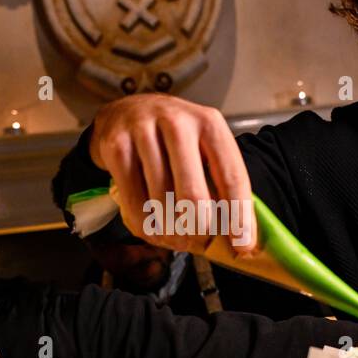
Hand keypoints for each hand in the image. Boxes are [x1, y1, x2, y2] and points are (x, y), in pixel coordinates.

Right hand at [89, 92, 255, 252]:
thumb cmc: (171, 138)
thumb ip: (219, 185)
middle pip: (194, 195)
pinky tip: (152, 229)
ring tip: (174, 238)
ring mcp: (143, 132)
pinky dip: (145, 226)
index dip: (239, 216)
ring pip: (161, 203)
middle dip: (198, 230)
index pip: (232, 176)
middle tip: (198, 243)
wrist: (124, 111)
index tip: (242, 245)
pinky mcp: (116, 147)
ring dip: (170, 232)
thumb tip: (237, 236)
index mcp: (209, 123)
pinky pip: (133, 203)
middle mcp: (178, 123)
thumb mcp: (202, 148)